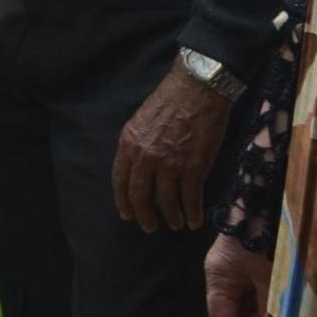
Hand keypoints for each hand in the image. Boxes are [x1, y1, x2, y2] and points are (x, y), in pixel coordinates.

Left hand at [112, 63, 232, 231]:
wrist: (196, 89)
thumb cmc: (169, 102)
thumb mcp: (140, 122)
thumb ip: (136, 146)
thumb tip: (137, 169)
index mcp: (129, 143)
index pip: (120, 179)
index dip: (123, 200)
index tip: (127, 214)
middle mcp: (145, 156)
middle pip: (140, 195)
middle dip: (145, 215)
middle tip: (149, 227)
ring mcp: (170, 162)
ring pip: (167, 200)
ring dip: (172, 216)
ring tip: (176, 224)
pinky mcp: (194, 166)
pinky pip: (191, 197)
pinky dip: (193, 212)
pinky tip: (195, 220)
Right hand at [203, 232, 269, 316]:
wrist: (258, 203)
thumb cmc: (258, 236)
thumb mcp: (264, 274)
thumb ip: (264, 304)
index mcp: (218, 277)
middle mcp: (221, 277)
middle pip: (232, 313)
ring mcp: (232, 272)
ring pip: (243, 305)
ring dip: (259, 311)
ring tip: (276, 303)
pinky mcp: (243, 268)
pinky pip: (250, 293)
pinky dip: (261, 299)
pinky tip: (272, 296)